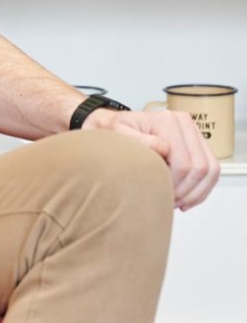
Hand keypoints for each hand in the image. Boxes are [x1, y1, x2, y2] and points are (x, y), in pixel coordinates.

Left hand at [83, 108, 219, 210]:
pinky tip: (184, 198)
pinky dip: (200, 189)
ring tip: (176, 202)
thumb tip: (162, 148)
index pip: (183, 163)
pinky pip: (211, 171)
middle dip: (186, 190)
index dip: (173, 185)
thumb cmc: (112, 131)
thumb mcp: (116, 134)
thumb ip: (137, 140)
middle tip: (168, 201)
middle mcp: (184, 123)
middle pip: (201, 168)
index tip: (159, 194)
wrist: (109, 126)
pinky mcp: (196, 145)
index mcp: (168, 120)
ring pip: (211, 171)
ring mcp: (193, 134)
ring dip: (196, 192)